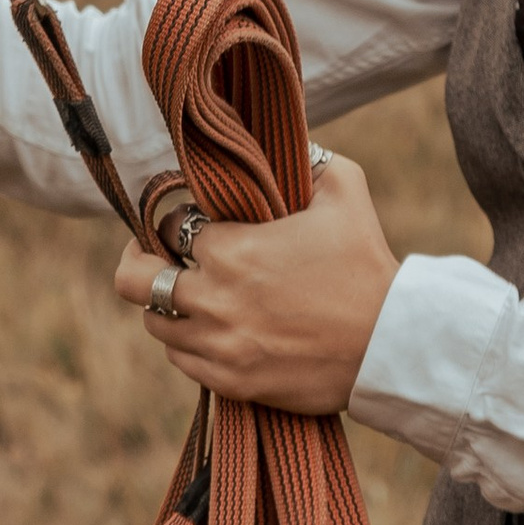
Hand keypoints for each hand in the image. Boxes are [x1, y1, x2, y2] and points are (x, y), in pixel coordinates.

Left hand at [111, 152, 400, 415]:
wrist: (390, 344)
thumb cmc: (366, 263)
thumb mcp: (345, 190)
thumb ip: (308, 157)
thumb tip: (286, 142)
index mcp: (229, 249)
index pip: (164, 226)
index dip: (172, 218)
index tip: (187, 218)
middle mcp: (212, 299)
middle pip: (133, 279)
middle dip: (139, 260)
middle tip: (154, 254)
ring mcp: (219, 345)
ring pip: (154, 323)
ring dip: (169, 304)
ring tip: (192, 293)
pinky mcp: (232, 381)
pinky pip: (181, 361)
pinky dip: (188, 343)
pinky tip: (212, 328)